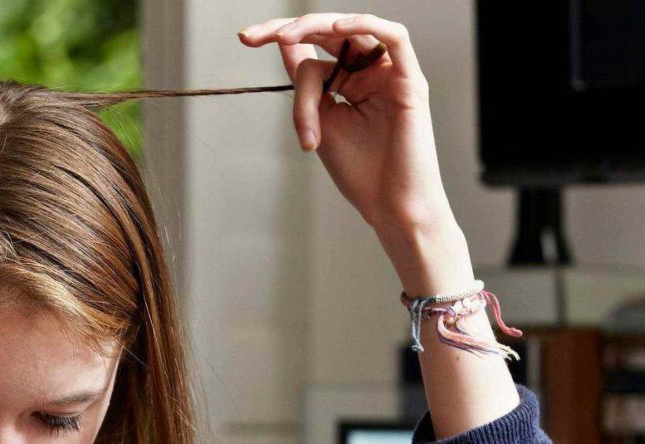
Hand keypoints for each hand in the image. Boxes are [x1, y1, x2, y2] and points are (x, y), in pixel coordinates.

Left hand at [238, 13, 470, 289]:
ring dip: (316, 28)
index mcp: (347, 82)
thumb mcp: (319, 121)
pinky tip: (338, 26)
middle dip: (288, 29)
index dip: (277, 37)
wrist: (389, 207)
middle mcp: (369, 72)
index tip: (244, 38)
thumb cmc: (359, 171)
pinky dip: (366, 25)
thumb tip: (284, 46)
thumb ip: (306, 85)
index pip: (310, 48)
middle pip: (328, 31)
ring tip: (285, 37)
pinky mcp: (410, 81)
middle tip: (254, 36)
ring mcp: (390, 74)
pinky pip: (395, 37)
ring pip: (351, 34)